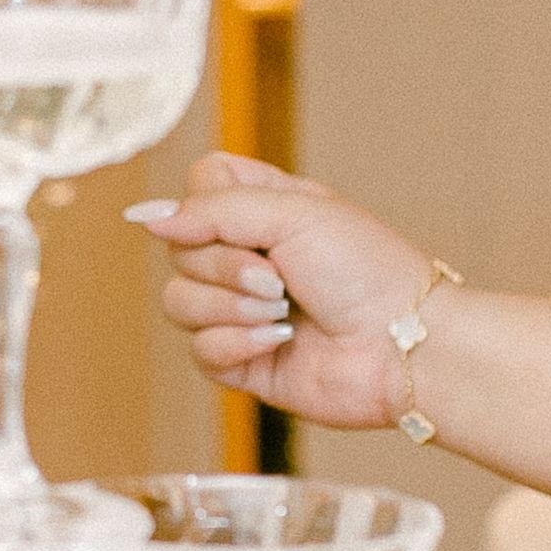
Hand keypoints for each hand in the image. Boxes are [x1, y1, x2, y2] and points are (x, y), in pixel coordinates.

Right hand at [128, 155, 450, 440]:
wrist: (401, 345)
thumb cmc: (366, 270)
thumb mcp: (295, 213)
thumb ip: (215, 209)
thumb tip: (148, 219)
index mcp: (265, 209)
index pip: (199, 188)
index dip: (204, 204)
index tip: (237, 219)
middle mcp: (248, 257)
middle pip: (179, 249)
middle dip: (226, 266)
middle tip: (279, 277)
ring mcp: (242, 311)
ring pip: (179, 302)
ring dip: (229, 308)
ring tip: (281, 312)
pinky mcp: (243, 362)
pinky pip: (199, 351)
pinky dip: (235, 345)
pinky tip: (277, 342)